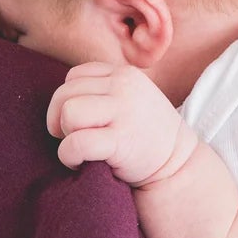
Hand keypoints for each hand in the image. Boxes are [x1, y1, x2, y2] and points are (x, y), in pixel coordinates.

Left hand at [46, 62, 196, 185]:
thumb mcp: (130, 99)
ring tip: (80, 147)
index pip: (74, 76)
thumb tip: (60, 102)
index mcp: (123, 74)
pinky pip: (76, 143)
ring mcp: (123, 111)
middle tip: (73, 138)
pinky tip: (79, 163)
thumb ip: (103, 90)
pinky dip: (68, 156)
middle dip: (60, 119)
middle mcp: (123, 86)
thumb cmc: (145, 135)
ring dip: (66, 135)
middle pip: (65, 93)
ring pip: (69, 113)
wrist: (177, 164)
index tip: (78, 122)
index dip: (67, 100)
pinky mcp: (120, 140)